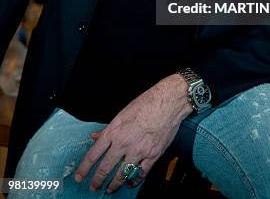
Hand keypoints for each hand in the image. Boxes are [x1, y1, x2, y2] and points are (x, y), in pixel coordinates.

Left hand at [74, 73, 191, 192]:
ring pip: (122, 174)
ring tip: (110, 189)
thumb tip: (95, 137)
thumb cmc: (147, 103)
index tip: (79, 176)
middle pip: (106, 168)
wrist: (168, 102)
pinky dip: (134, 180)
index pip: (94, 154)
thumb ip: (108, 128)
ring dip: (114, 184)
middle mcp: (124, 142)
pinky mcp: (152, 155)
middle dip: (97, 180)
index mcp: (114, 130)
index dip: (84, 168)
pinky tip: (130, 182)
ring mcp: (138, 150)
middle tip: (94, 187)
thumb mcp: (123, 113)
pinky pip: (140, 173)